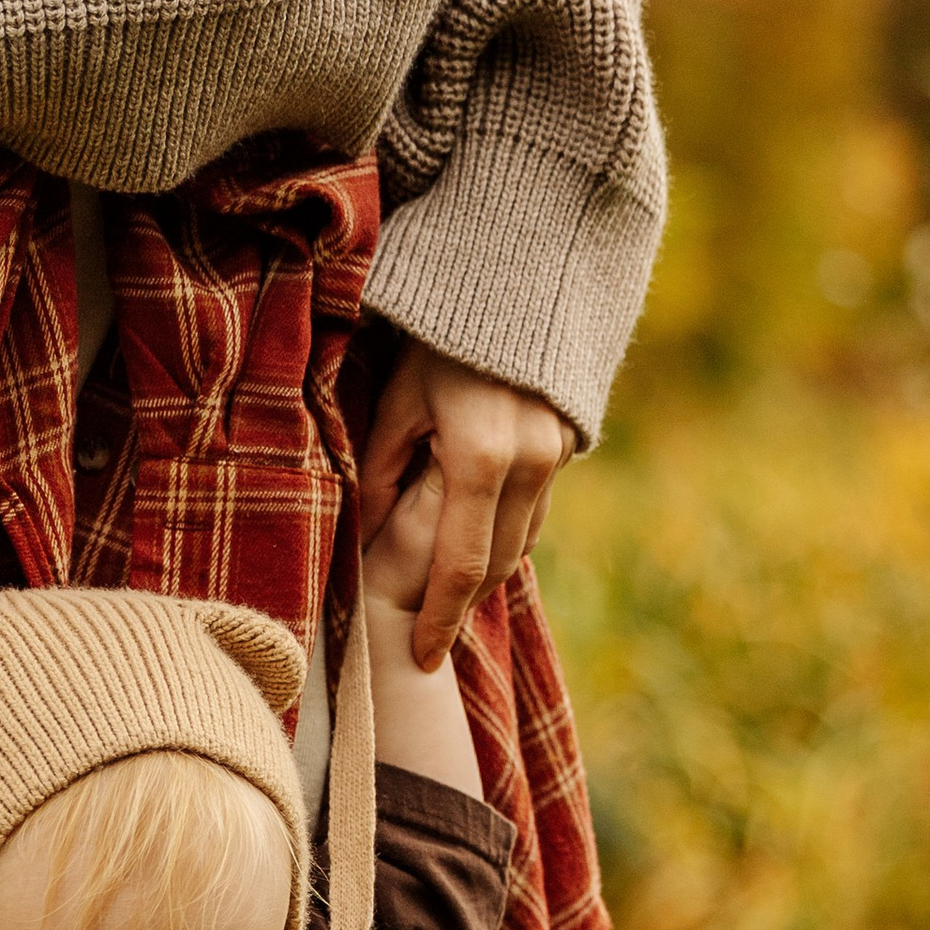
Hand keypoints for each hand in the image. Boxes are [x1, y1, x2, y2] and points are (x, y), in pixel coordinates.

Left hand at [358, 339, 574, 670]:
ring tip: (446, 611)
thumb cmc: (437, 331)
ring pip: (521, 544)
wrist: (518, 272)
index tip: (422, 657)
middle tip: (429, 647)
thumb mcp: (398, 398)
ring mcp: (555, 455)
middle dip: (460, 611)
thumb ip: (380, 470)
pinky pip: (535, 513)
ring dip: (485, 582)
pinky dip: (506, 543)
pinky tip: (478, 557)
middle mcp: (529, 462)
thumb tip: (362, 539)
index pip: (458, 564)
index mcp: (480, 455)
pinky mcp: (567, 446)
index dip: (439, 618)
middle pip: (495, 565)